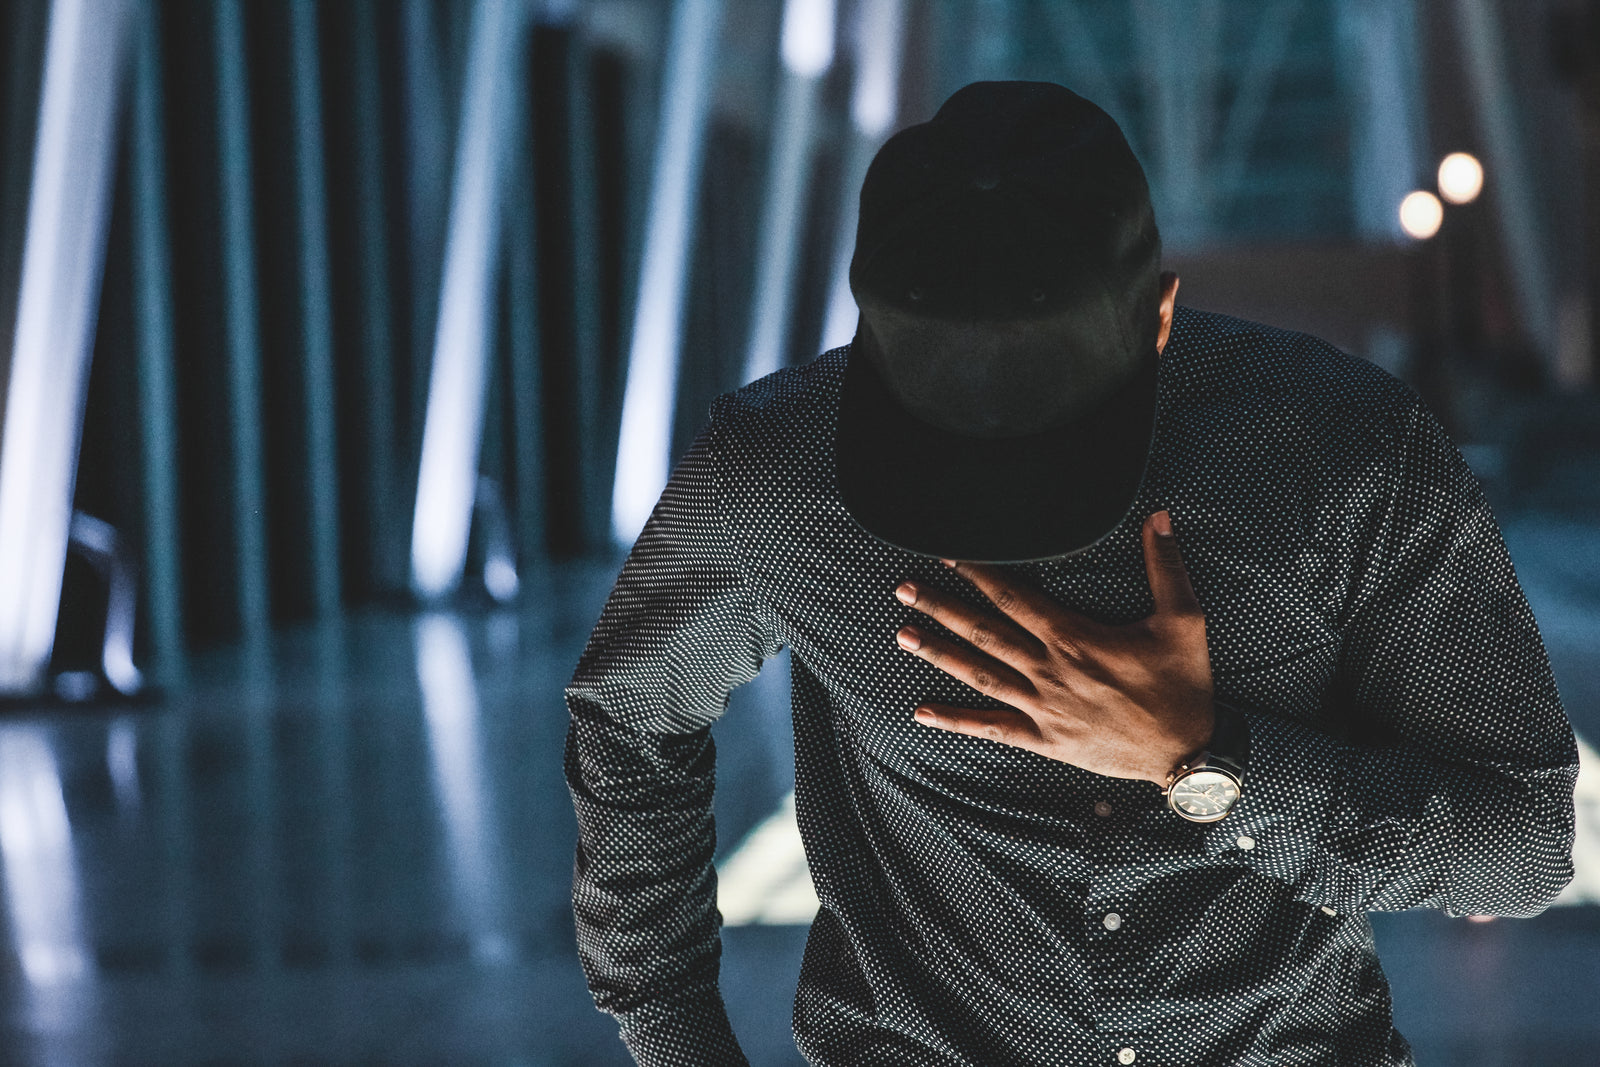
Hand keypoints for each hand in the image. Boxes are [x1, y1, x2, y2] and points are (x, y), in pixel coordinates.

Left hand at [892, 510, 1214, 785]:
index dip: (978, 574)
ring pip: (979, 675)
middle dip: (941, 607)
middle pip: (984, 632)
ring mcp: (1042, 707)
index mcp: (1075, 637)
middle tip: (904, 589)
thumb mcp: (1183, 620)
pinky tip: (923, 712)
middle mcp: (1049, 670)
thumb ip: (1166, 566)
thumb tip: (1159, 517)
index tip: (948, 554)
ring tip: (902, 634)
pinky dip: (955, 720)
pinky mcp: (1044, 740)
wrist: (1186, 753)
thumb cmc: (1184, 685)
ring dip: (938, 653)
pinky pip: (991, 728)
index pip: (1014, 598)